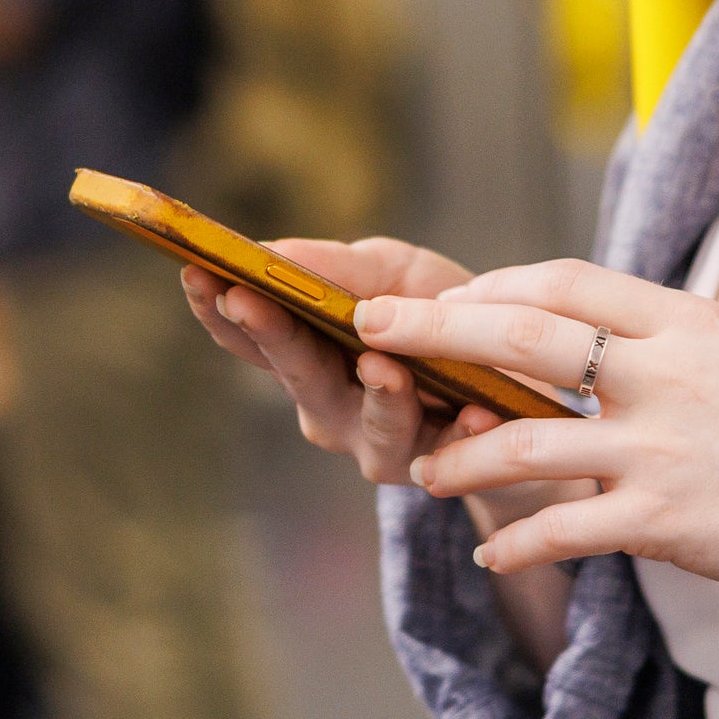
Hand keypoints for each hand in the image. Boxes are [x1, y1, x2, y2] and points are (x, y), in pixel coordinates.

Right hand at [180, 239, 529, 497]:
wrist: (525, 379)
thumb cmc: (444, 317)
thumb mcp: (395, 273)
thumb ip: (341, 267)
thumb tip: (275, 252)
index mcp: (309, 356)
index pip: (249, 336)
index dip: (217, 308)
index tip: (193, 272)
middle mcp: (331, 407)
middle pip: (296, 373)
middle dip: (272, 335)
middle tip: (247, 298)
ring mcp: (381, 443)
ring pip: (373, 424)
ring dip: (378, 396)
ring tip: (383, 366)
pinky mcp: (443, 467)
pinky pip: (449, 453)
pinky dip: (462, 432)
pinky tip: (474, 412)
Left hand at [358, 259, 718, 611]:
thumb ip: (672, 344)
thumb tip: (603, 339)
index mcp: (687, 321)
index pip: (564, 282)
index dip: (492, 287)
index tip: (449, 299)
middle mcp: (667, 373)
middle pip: (521, 336)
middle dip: (433, 329)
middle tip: (371, 328)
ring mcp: (664, 448)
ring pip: (524, 439)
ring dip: (459, 455)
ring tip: (424, 470)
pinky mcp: (667, 521)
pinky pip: (562, 527)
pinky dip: (516, 539)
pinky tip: (492, 549)